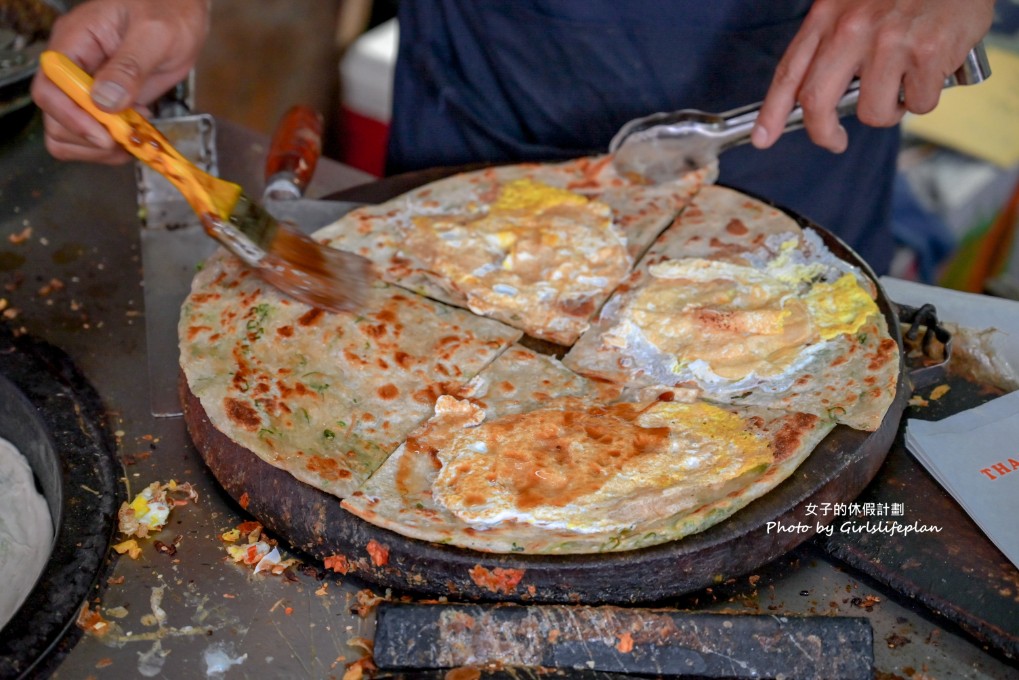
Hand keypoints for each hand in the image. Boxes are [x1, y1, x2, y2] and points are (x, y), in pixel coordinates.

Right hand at [30, 0, 209, 163]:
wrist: (184, 11)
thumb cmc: (168, 9)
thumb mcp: (154, 33)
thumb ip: (130, 67)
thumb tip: (105, 101)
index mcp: (75, 42)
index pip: (49, 87)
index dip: (70, 117)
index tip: (103, 134)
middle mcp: (75, 67)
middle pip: (56, 118)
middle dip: (89, 138)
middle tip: (127, 140)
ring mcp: (90, 87)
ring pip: (70, 133)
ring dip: (100, 148)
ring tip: (134, 137)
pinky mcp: (109, 102)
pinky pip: (96, 134)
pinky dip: (114, 145)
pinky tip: (137, 132)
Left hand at [751, 0, 994, 152]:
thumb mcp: (854, 1)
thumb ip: (833, 40)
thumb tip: (816, 95)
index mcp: (828, 14)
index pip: (789, 71)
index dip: (771, 112)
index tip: (762, 138)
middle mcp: (852, 28)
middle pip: (817, 102)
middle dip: (823, 133)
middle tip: (834, 141)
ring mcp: (888, 42)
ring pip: (873, 112)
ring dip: (889, 110)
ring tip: (903, 83)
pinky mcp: (926, 53)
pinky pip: (918, 103)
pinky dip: (925, 96)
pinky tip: (932, 68)